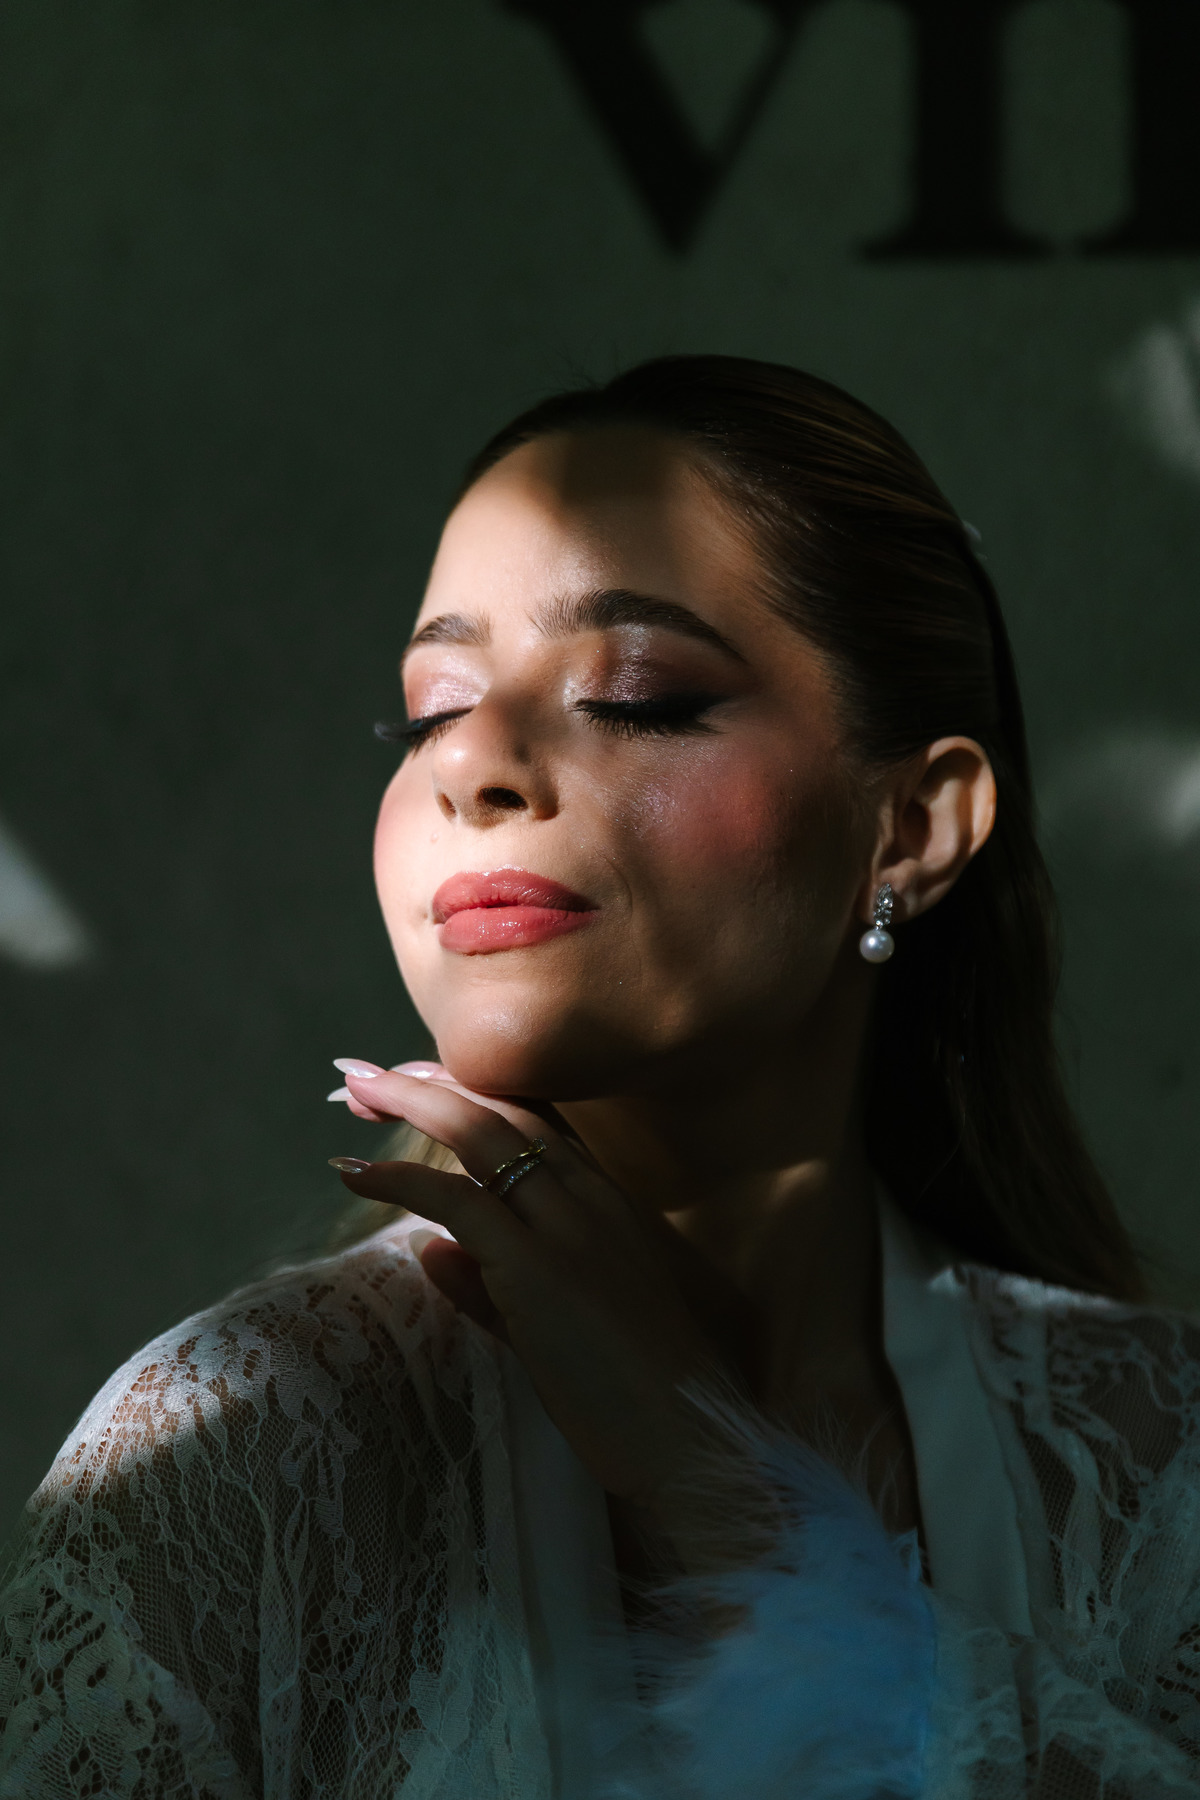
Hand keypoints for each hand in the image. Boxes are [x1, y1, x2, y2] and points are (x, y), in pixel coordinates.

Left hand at [330, 1064, 753, 1516]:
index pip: (537, 1122)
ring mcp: (568, 1226)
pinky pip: (458, 1199)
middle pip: (505, 1111)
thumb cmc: (629, 1395)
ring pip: (481, 1133)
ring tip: (357, 1090)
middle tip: (371, 1074)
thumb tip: (431, 1252)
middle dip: (433, 1082)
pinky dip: (400, 1178)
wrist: (681, 1440)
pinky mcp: (538, 1264)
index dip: (474, 1093)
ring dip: (412, 1102)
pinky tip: (356, 1172)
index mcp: (609, 1204)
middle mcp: (593, 1198)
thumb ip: (490, 1287)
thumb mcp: (550, 1328)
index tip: (419, 1081)